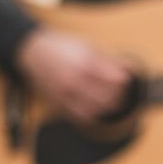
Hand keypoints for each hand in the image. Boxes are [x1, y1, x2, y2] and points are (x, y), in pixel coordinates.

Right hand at [16, 27, 130, 122]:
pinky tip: (93, 108)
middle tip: (118, 93)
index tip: (124, 80)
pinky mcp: (58, 103)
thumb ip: (109, 59)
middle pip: (107, 98)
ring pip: (95, 110)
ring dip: (106, 108)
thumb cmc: (62, 47)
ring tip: (108, 102)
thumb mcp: (87, 46)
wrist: (33, 51)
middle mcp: (75, 80)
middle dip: (117, 97)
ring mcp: (65, 94)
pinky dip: (91, 115)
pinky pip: (79, 117)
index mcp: (85, 63)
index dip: (123, 81)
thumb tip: (129, 68)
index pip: (115, 80)